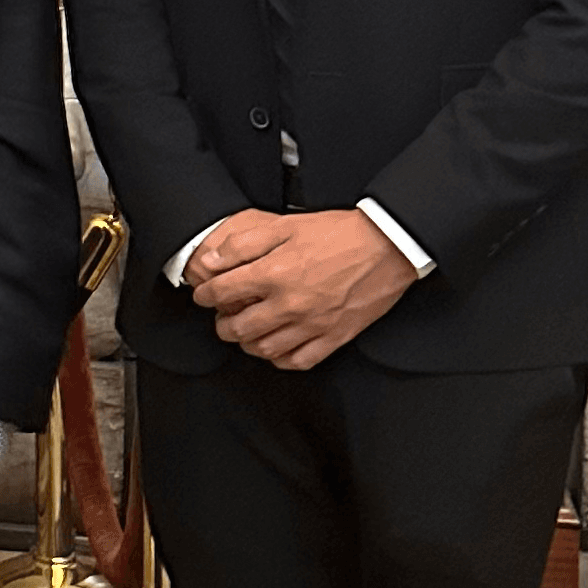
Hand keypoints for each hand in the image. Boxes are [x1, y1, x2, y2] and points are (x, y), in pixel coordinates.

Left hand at [190, 208, 418, 370]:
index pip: (223, 292)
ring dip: (247, 344)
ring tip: (244, 334)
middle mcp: (290, 304)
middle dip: (222, 324)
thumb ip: (244, 243)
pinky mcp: (334, 338)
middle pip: (240, 327)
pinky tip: (275, 350)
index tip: (202, 295)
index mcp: (274, 273)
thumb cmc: (337, 234)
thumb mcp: (284, 226)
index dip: (205, 295)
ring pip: (265, 349)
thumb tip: (213, 260)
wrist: (385, 247)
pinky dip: (280, 360)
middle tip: (220, 318)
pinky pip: (299, 361)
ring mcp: (312, 325)